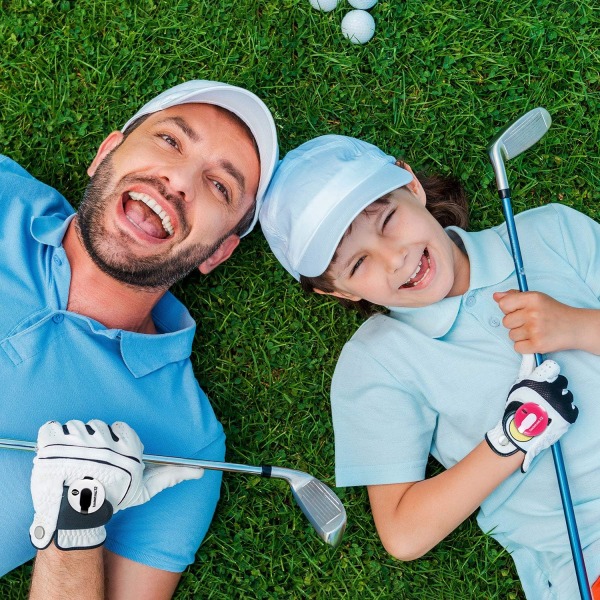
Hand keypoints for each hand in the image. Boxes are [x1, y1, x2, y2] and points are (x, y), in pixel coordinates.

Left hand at [30, 419, 202, 550]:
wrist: (74, 515)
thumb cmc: (112, 499)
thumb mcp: (145, 489)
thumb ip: (170, 476)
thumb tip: (199, 472)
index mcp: (127, 446)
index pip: (120, 429)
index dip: (114, 443)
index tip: (108, 460)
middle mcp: (105, 438)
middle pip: (98, 426)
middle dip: (93, 443)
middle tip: (88, 464)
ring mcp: (77, 438)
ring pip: (77, 427)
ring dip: (72, 442)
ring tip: (71, 462)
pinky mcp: (53, 440)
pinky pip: (52, 427)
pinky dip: (51, 438)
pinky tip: (55, 455)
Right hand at [485, 355, 577, 471]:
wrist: (521, 432)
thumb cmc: (517, 408)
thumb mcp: (518, 386)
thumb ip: (526, 370)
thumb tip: (528, 354)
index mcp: (538, 380)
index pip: (553, 367)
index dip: (549, 373)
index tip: (545, 379)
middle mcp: (551, 389)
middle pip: (562, 380)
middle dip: (555, 386)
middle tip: (546, 396)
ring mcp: (561, 402)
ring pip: (568, 394)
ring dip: (560, 399)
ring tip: (549, 408)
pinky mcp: (569, 415)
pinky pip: (573, 408)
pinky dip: (566, 411)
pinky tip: (555, 415)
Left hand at [493, 290, 578, 353]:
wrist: (575, 327)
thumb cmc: (552, 311)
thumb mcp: (536, 298)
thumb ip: (514, 296)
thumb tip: (495, 296)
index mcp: (532, 298)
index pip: (504, 304)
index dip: (508, 309)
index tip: (517, 311)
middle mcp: (533, 313)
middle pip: (506, 322)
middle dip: (515, 323)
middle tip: (529, 322)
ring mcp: (535, 330)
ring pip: (511, 335)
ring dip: (520, 335)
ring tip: (534, 331)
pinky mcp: (538, 345)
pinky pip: (517, 347)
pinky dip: (524, 346)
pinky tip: (534, 339)